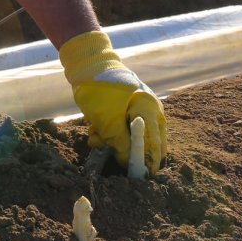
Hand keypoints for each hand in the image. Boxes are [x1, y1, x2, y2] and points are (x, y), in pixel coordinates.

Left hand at [59, 30, 167, 172]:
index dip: (149, 161)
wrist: (86, 64)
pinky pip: (119, 128)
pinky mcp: (123, 109)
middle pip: (145, 141)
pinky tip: (94, 129)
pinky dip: (107, 132)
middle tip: (112, 156)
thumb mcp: (108, 120)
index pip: (155, 143)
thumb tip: (128, 162)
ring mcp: (137, 108)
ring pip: (128, 136)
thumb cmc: (101, 91)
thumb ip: (121, 143)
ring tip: (96, 136)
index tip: (142, 176)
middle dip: (125, 151)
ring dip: (110, 141)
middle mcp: (149, 110)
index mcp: (150, 111)